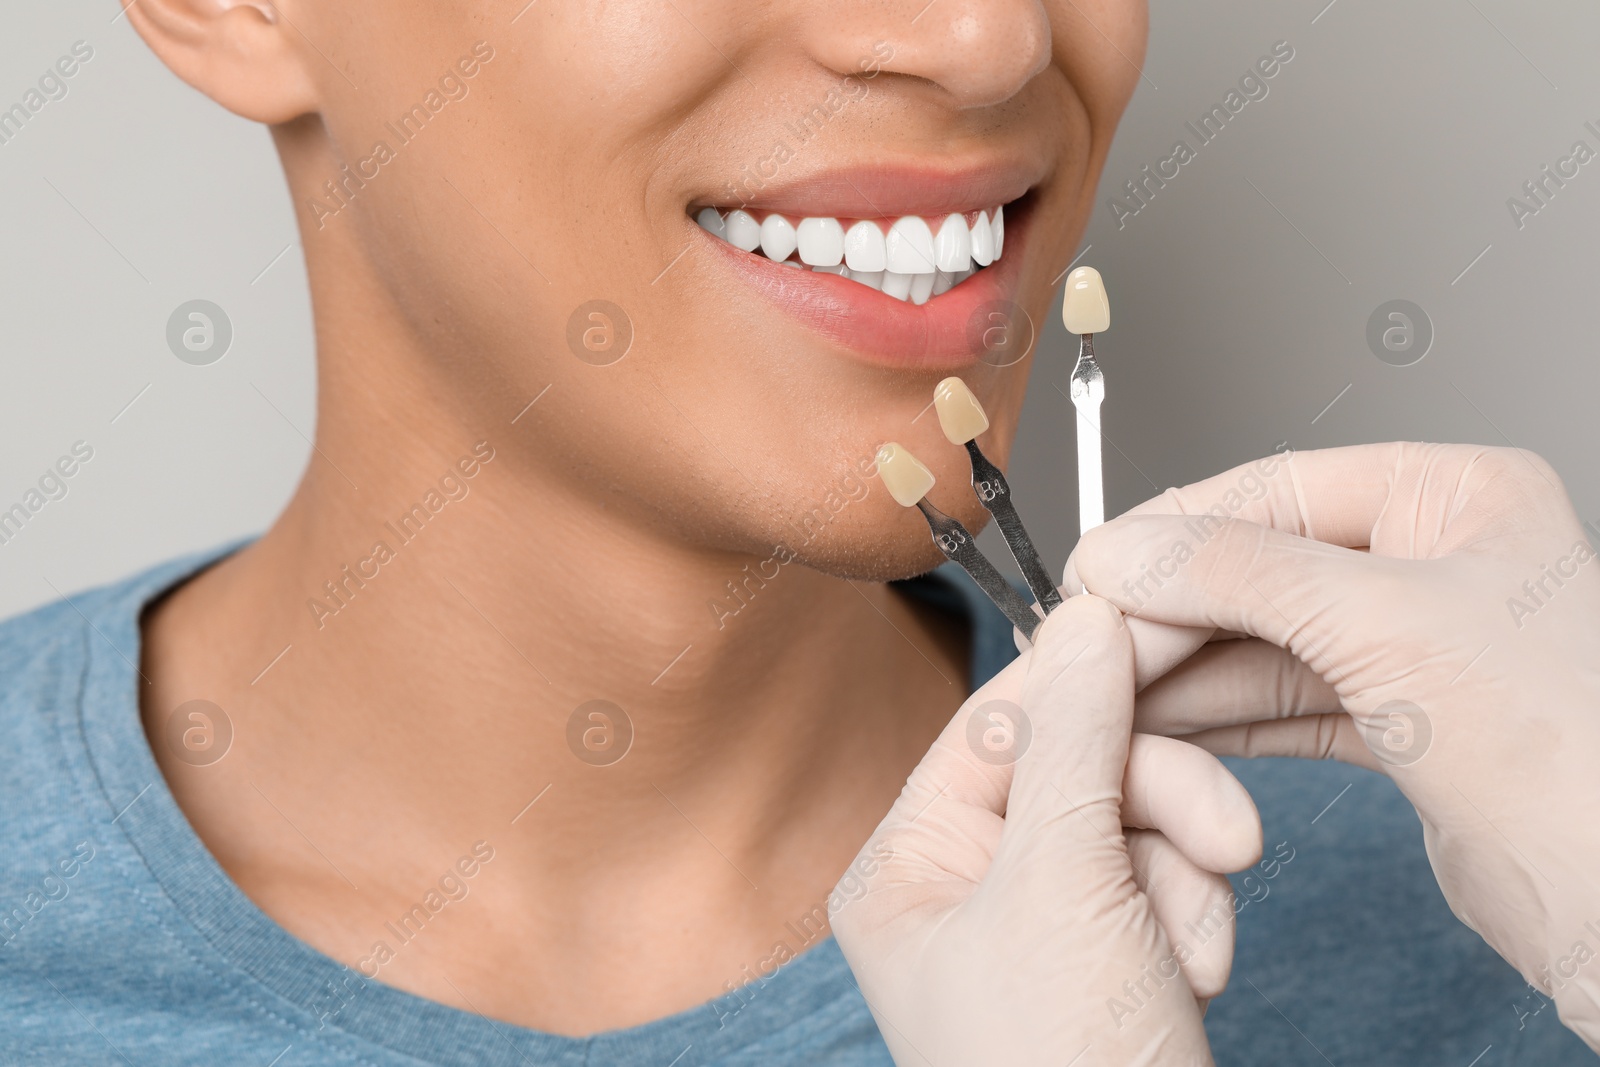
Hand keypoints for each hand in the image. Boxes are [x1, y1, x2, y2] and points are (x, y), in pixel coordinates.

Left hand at [831, 595, 1262, 1066]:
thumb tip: (1085, 618)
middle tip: (1227, 839)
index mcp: (907, 865)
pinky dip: (1192, 914)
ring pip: (1131, 821)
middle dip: (1158, 801)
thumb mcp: (1062, 885)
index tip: (1162, 638)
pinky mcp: (1102, 957)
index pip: (994, 725)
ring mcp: (1033, 925)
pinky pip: (1160, 880)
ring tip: (1196, 947)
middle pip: (1074, 767)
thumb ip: (1075, 740)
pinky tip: (1196, 972)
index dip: (1082, 684)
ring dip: (1184, 870)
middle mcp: (960, 887)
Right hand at [1067, 442, 1599, 1048]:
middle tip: (1092, 643)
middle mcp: (1438, 561)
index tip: (1099, 565)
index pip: (1279, 487)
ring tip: (1108, 692)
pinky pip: (1284, 703)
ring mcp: (1416, 644)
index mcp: (1458, 497)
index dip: (1178, 527)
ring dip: (1183, 671)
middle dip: (1173, 610)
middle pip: (1261, 566)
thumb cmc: (1566, 749)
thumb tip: (1126, 552)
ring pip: (1264, 641)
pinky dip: (1220, 718)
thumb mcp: (1381, 624)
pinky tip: (1161, 728)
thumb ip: (1236, 573)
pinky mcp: (1401, 723)